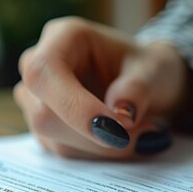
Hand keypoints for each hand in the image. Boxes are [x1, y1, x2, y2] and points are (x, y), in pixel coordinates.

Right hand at [14, 17, 192, 158]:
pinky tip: (127, 141)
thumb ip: (137, 88)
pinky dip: (101, 154)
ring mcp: (37, 99)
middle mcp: (40, 66)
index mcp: (64, 37)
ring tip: (144, 132)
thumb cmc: (149, 68)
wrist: (150, 83)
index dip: (75, 107)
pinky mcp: (47, 127)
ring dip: (104, 148)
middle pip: (44, 115)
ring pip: (55, 140)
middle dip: (97, 136)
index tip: (116, 132)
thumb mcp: (155, 70)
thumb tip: (120, 115)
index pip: (44, 72)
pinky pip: (66, 152)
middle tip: (146, 133)